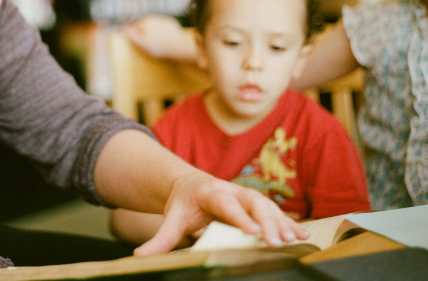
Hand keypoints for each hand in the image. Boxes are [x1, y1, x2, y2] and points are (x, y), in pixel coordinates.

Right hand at [121, 15, 195, 61]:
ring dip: (150, 28)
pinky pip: (163, 26)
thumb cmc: (158, 47)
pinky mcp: (171, 24)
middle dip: (140, 29)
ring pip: (153, 23)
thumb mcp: (141, 43)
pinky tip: (160, 36)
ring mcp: (163, 20)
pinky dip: (160, 30)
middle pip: (143, 23)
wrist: (177, 47)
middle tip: (139, 39)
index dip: (129, 31)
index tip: (128, 38)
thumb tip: (121, 28)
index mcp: (144, 22)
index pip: (133, 25)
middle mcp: (153, 18)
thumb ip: (131, 35)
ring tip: (150, 38)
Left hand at [133, 171, 308, 255]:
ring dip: (282, 223)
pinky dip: (289, 223)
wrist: (189, 184)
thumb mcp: (170, 219)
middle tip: (276, 242)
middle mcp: (231, 190)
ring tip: (295, 241)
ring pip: (268, 206)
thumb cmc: (182, 204)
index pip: (225, 203)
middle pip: (253, 202)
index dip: (239, 217)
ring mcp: (245, 195)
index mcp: (210, 192)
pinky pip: (275, 212)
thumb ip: (160, 240)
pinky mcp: (255, 203)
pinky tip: (303, 236)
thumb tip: (139, 257)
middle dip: (266, 221)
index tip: (251, 232)